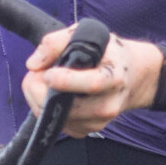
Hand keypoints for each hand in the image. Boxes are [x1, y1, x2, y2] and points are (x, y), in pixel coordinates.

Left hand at [19, 28, 162, 136]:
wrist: (133, 76)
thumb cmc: (108, 53)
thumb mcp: (87, 34)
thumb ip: (56, 42)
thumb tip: (33, 64)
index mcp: (114, 77)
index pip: (91, 84)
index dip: (65, 81)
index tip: (47, 73)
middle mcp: (109, 104)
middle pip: (70, 109)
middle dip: (41, 91)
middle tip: (34, 73)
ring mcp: (98, 121)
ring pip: (57, 118)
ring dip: (39, 100)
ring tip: (42, 80)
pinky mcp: (86, 130)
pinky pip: (57, 125)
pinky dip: (46, 109)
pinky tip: (51, 93)